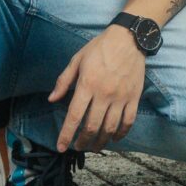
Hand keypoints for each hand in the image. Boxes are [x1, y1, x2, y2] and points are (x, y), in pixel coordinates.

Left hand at [49, 26, 146, 151]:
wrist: (129, 38)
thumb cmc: (100, 47)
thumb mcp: (77, 60)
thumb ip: (63, 81)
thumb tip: (51, 99)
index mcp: (87, 84)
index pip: (74, 116)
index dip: (66, 135)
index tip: (61, 147)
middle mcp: (104, 94)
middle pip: (91, 127)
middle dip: (82, 142)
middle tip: (78, 147)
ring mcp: (120, 97)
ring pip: (110, 128)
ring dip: (101, 142)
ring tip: (94, 147)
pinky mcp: (134, 97)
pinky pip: (128, 122)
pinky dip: (121, 134)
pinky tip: (114, 138)